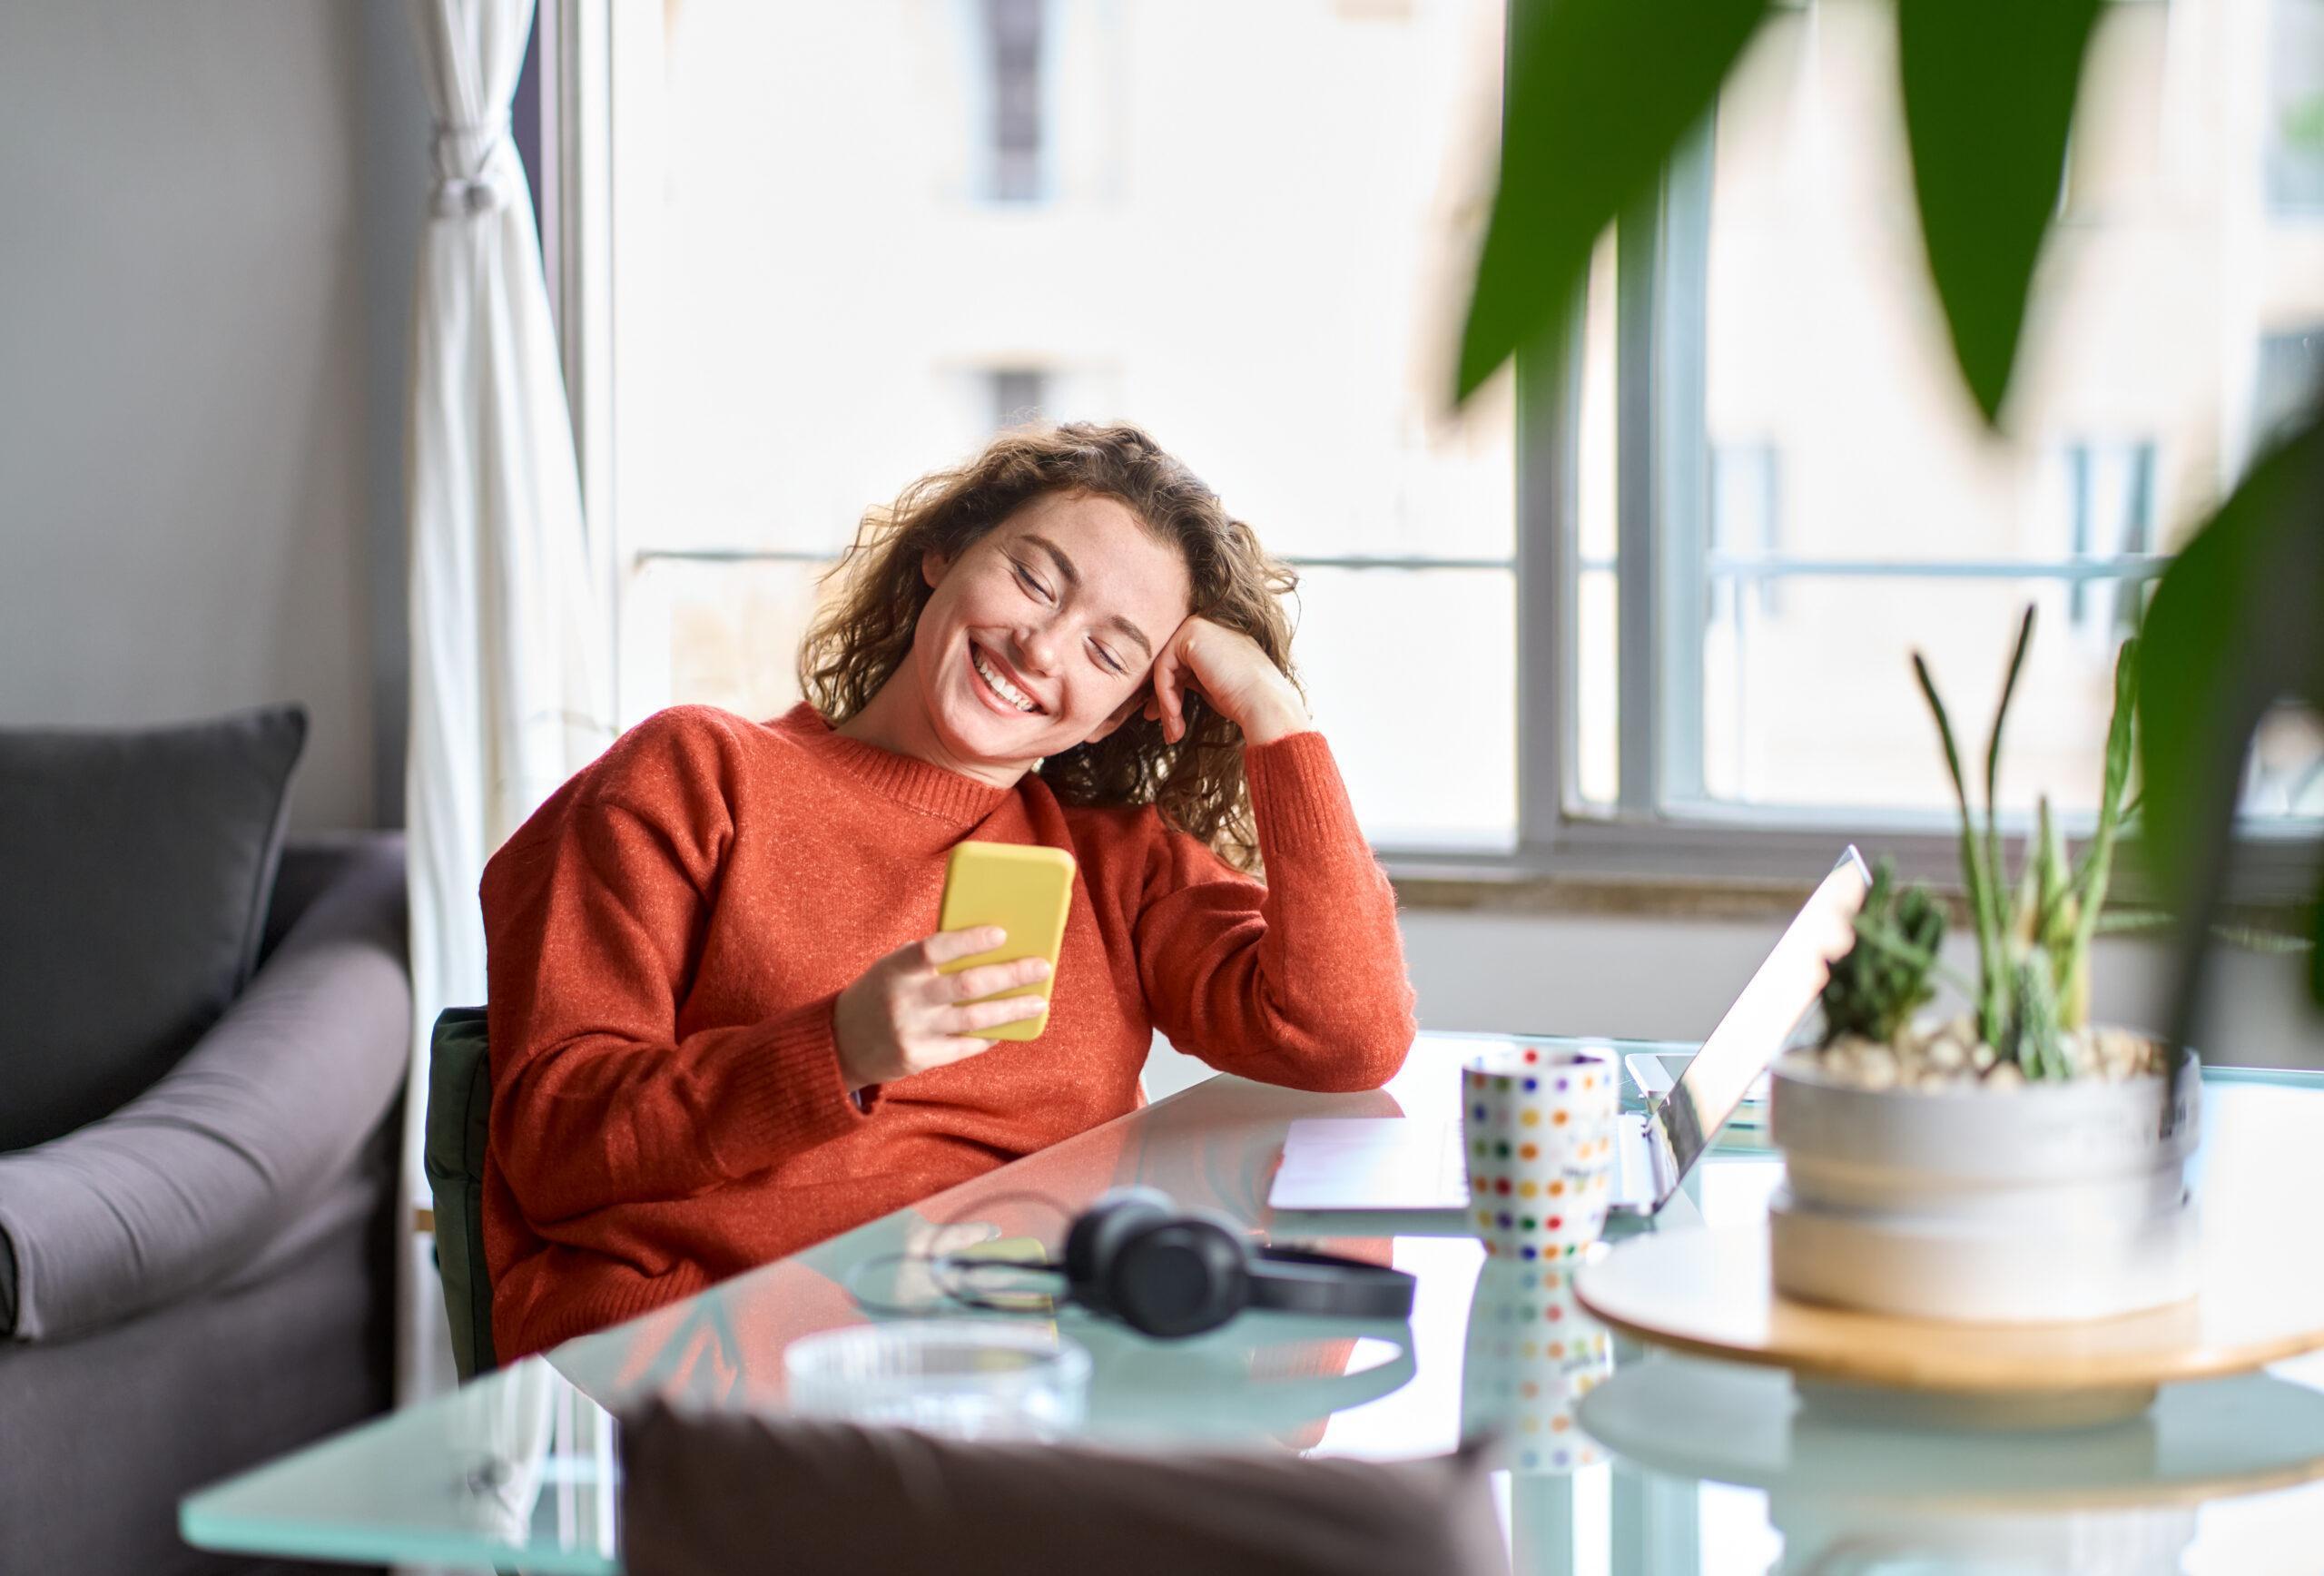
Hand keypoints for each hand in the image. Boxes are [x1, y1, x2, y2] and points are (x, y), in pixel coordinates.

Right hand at [833, 926, 1051, 1091]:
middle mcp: (903, 1001)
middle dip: (1010, 975)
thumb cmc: (881, 993)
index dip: (969, 941)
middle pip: (966, 986)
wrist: (840, 1044)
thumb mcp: (893, 968)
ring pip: (974, 1020)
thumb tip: (989, 946)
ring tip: (1039, 1001)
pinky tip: (1010, 1026)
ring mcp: (912, 1032)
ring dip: (1012, 1009)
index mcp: (895, 969)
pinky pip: (965, 1046)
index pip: (934, 948)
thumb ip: (929, 957)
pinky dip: (990, 1035)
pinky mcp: (919, 1059)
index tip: (1002, 934)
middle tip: (1041, 967)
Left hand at [1143, 616, 1310, 745]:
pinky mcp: (1191, 633)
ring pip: (1165, 668)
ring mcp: (1200, 625)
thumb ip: (1191, 678)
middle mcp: (1208, 626)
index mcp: (1216, 639)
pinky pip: (1164, 667)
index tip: (1170, 722)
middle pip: (1170, 665)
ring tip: (1173, 732)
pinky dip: (1165, 695)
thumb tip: (1161, 692)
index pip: (1182, 664)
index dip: (1171, 694)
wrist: (1264, 703)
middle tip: (1168, 731)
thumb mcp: (1212, 686)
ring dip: (1166, 704)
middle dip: (1165, 701)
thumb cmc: (1245, 702)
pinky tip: (1175, 716)